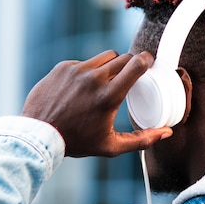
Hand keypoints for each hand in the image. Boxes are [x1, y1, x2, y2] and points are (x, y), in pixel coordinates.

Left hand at [21, 50, 172, 156]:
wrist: (39, 134)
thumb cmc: (77, 142)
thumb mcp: (111, 146)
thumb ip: (142, 140)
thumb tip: (166, 132)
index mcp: (109, 96)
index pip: (136, 65)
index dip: (146, 60)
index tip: (149, 62)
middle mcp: (94, 79)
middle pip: (123, 58)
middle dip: (130, 64)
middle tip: (131, 73)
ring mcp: (77, 70)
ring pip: (105, 56)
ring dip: (111, 64)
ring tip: (109, 78)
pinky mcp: (63, 67)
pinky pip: (84, 62)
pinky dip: (89, 71)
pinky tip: (84, 85)